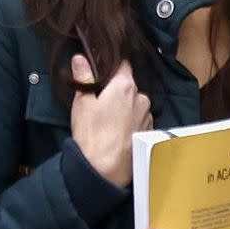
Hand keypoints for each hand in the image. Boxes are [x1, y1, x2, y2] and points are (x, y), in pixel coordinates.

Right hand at [70, 56, 151, 187]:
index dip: (111, 64)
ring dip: (124, 106)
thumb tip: (81, 58)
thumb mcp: (82, 102)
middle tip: (99, 99)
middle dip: (116, 89)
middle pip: (128, 85)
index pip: (122, 64)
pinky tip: (116, 131)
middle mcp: (142, 98)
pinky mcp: (148, 132)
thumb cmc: (92, 133)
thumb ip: (83, 77)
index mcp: (126, 85)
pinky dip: (130, 121)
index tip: (101, 68)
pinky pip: (139, 119)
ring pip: (135, 103)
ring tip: (107, 119)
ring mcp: (147, 116)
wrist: (105, 169)